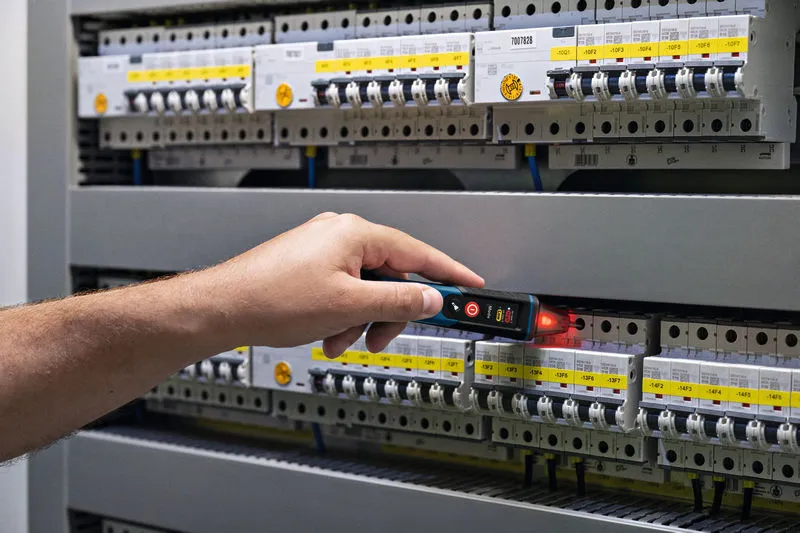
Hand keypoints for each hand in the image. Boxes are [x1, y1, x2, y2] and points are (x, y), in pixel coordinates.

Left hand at [195, 213, 483, 356]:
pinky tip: (327, 333)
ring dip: (361, 319)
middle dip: (388, 312)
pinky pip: (344, 289)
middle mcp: (341, 234)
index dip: (449, 273)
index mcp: (355, 233)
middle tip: (380, 337)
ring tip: (340, 339)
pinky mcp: (310, 265)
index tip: (471, 285)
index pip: (418, 253)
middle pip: (391, 275)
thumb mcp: (349, 306)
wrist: (223, 308)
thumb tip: (430, 298)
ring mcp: (324, 249)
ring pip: (366, 287)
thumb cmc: (272, 298)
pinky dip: (343, 315)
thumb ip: (398, 301)